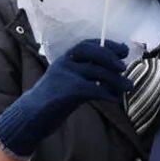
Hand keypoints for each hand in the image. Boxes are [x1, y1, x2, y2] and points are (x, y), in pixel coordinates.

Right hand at [0, 39, 130, 159]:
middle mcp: (64, 63)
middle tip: (124, 66)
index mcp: (64, 59)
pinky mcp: (68, 91)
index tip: (123, 50)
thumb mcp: (66, 81)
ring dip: (116, 79)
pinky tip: (115, 100)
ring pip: (97, 71)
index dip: (107, 45)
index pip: (87, 44)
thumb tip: (112, 72)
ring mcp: (65, 75)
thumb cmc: (51, 101)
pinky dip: (108, 94)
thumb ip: (84, 75)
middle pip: (91, 51)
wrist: (30, 116)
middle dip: (111, 57)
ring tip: (128, 86)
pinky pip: (94, 89)